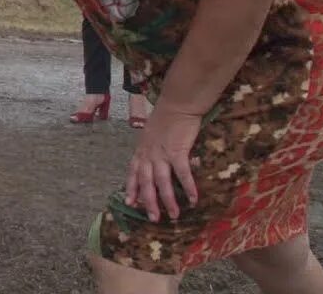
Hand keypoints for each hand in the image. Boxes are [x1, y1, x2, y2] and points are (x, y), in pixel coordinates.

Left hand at [124, 107, 201, 222]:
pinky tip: (193, 199)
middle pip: (145, 182)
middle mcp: (148, 154)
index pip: (133, 173)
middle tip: (153, 218)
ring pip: (161, 181)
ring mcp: (161, 153)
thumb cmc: (166, 119)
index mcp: (141, 151)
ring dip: (167, 200)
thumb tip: (153, 163)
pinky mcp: (177, 151)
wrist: (177, 104)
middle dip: (148, 201)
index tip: (130, 204)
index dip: (131, 188)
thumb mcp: (151, 136)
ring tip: (174, 215)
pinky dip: (188, 187)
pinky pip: (182, 173)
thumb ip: (150, 150)